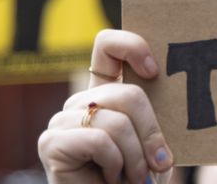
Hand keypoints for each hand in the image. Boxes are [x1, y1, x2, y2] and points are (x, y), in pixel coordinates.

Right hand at [38, 30, 173, 183]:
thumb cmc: (138, 178)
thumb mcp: (154, 141)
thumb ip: (155, 113)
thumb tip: (165, 80)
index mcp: (104, 94)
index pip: (107, 47)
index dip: (131, 46)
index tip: (154, 71)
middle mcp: (80, 102)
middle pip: (127, 94)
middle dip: (152, 132)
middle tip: (159, 162)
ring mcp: (62, 121)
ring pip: (116, 122)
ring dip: (135, 158)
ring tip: (136, 178)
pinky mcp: (51, 143)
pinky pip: (98, 140)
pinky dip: (115, 164)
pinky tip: (110, 178)